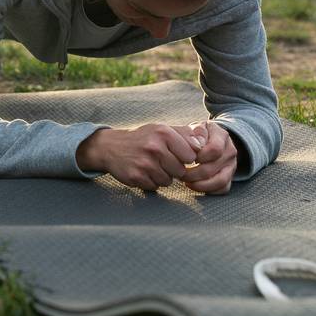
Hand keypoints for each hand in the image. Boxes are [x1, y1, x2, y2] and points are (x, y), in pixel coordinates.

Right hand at [76, 124, 199, 190]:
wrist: (111, 146)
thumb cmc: (143, 138)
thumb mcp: (162, 129)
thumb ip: (185, 135)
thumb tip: (204, 143)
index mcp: (164, 133)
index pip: (191, 155)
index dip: (186, 158)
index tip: (177, 155)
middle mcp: (155, 147)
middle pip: (180, 171)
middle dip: (174, 169)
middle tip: (162, 161)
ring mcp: (144, 163)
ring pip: (168, 181)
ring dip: (162, 177)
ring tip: (151, 166)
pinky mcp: (136, 176)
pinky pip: (154, 187)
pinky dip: (151, 182)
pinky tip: (143, 172)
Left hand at [174, 121, 236, 194]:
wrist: (210, 139)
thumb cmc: (198, 135)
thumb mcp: (195, 127)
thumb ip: (195, 133)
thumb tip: (196, 147)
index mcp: (222, 135)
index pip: (214, 149)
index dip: (199, 157)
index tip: (185, 158)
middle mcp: (230, 150)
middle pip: (212, 168)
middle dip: (193, 174)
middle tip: (179, 173)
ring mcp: (232, 165)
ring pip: (220, 181)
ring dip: (200, 185)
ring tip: (186, 182)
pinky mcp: (230, 177)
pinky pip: (222, 189)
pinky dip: (208, 190)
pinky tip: (195, 185)